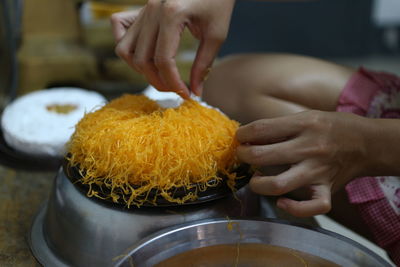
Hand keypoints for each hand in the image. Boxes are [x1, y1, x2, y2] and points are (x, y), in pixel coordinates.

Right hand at [110, 0, 235, 97]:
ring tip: (160, 75)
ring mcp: (143, 8)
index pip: (164, 60)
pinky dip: (126, 44)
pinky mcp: (140, 8)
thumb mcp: (216, 35)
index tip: (185, 95)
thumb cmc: (218, 3)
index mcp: (172, 14)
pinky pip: (119, 28)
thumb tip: (195, 92)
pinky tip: (144, 53)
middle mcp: (152, 10)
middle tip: (175, 89)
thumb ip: (203, 65)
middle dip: (158, 81)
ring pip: (125, 49)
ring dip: (140, 69)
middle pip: (142, 60)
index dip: (173, 83)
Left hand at [236, 110, 370, 216]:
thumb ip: (279, 127)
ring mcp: (318, 171)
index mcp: (303, 125)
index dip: (243, 134)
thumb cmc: (331, 128)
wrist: (367, 143)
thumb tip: (248, 137)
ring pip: (279, 184)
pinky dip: (293, 209)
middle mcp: (309, 148)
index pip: (261, 129)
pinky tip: (281, 202)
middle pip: (262, 156)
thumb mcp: (306, 117)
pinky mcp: (327, 189)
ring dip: (258, 184)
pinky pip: (311, 207)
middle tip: (243, 155)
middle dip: (244, 156)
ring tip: (256, 179)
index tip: (240, 137)